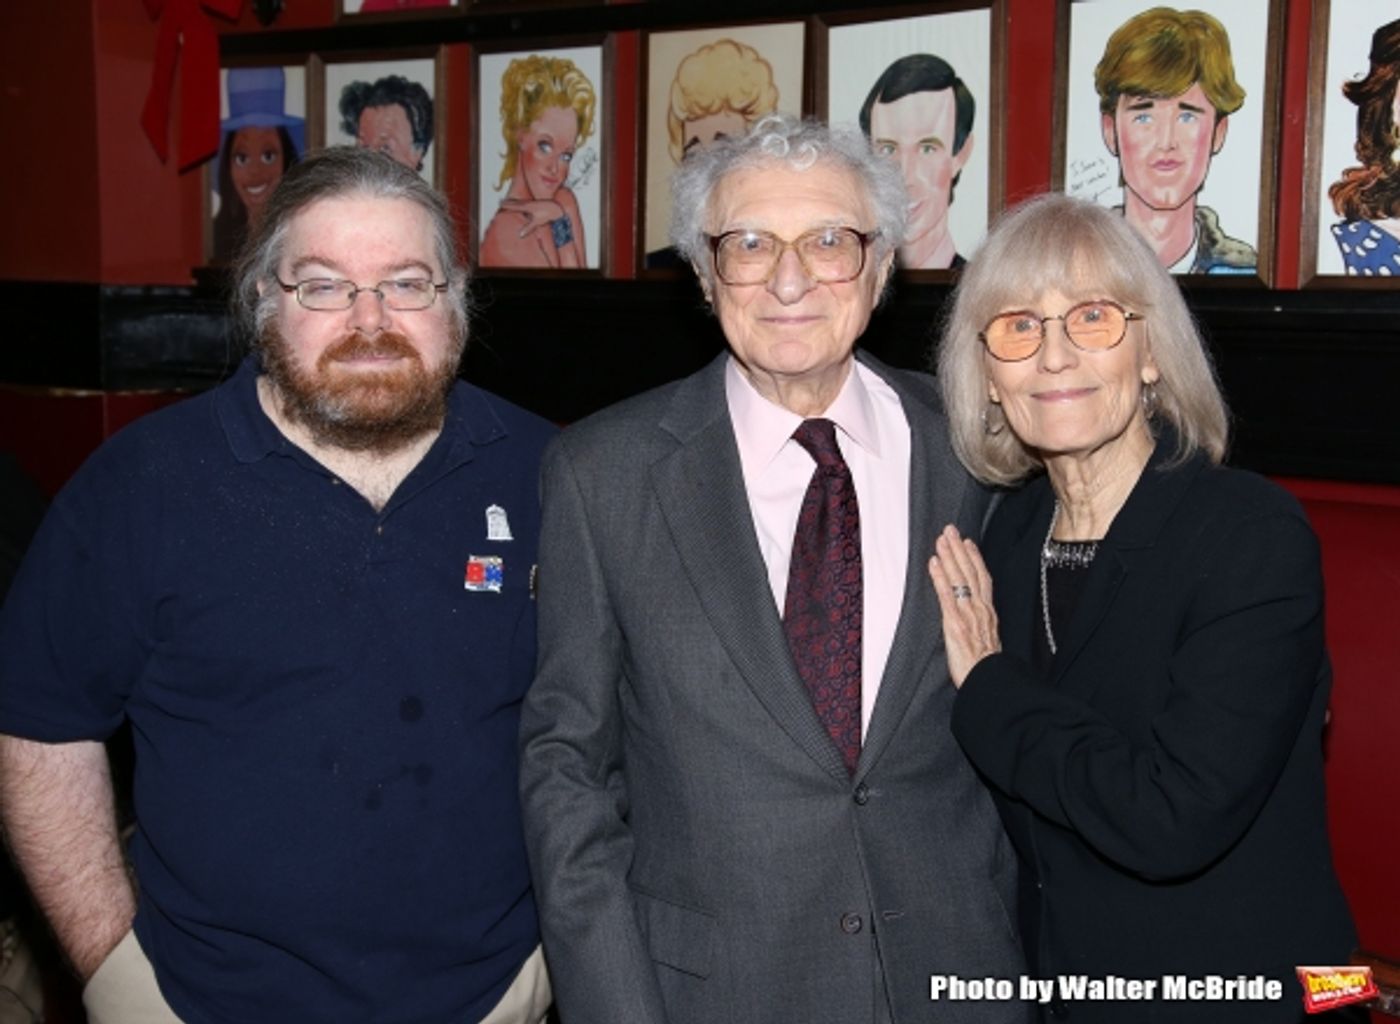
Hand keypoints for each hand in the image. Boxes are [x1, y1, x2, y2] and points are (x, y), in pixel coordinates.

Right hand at [500, 198, 564, 237]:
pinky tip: (521, 205)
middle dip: (507, 202)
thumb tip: (520, 234)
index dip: (506, 205)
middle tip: (500, 201)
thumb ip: (527, 228)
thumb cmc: (546, 215)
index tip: (499, 203)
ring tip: (507, 202)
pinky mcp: (535, 203)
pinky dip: (521, 203)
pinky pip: (525, 203)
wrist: (555, 208)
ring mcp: (532, 203)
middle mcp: (528, 203)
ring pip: (520, 202)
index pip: (513, 206)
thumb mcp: (536, 222)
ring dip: (514, 202)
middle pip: (515, 202)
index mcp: (526, 207)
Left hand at [928, 525, 1000, 687]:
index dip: (975, 558)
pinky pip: (946, 595)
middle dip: (959, 549)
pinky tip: (934, 563)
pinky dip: (940, 577)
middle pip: (970, 572)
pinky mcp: (955, 622)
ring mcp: (968, 614)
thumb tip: (975, 618)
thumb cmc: (986, 666)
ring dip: (949, 556)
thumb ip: (982, 624)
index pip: (983, 578)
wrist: (989, 680)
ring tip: (940, 539)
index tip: (968, 543)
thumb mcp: (989, 640)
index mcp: (988, 612)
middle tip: (950, 530)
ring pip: (959, 578)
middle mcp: (980, 609)